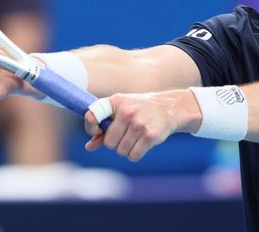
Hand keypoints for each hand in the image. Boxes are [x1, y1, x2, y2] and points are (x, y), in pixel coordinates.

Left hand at [83, 90, 201, 161]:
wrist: (169, 108)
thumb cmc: (139, 110)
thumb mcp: (121, 111)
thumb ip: (104, 128)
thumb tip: (89, 147)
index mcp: (116, 101)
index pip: (91, 116)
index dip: (92, 128)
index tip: (98, 131)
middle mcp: (127, 111)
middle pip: (109, 143)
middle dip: (115, 143)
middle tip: (124, 135)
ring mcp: (139, 124)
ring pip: (121, 151)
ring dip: (126, 149)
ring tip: (135, 138)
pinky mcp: (150, 136)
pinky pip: (133, 156)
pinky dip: (135, 154)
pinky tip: (142, 143)